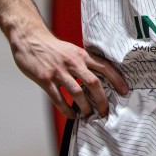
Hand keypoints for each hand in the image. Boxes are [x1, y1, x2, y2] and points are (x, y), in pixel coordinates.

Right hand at [11, 25, 127, 117]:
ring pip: (77, 93)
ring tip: (88, 115)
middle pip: (93, 83)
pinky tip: (72, 115)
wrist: (30, 39)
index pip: (105, 67)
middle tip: (105, 112)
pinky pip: (58, 98)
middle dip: (101, 100)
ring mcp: (59, 71)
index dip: (117, 80)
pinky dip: (66, 109)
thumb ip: (84, 62)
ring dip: (85, 107)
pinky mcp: (45, 79)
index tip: (125, 91)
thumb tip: (97, 80)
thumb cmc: (53, 48)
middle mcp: (73, 63)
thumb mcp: (73, 50)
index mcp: (82, 55)